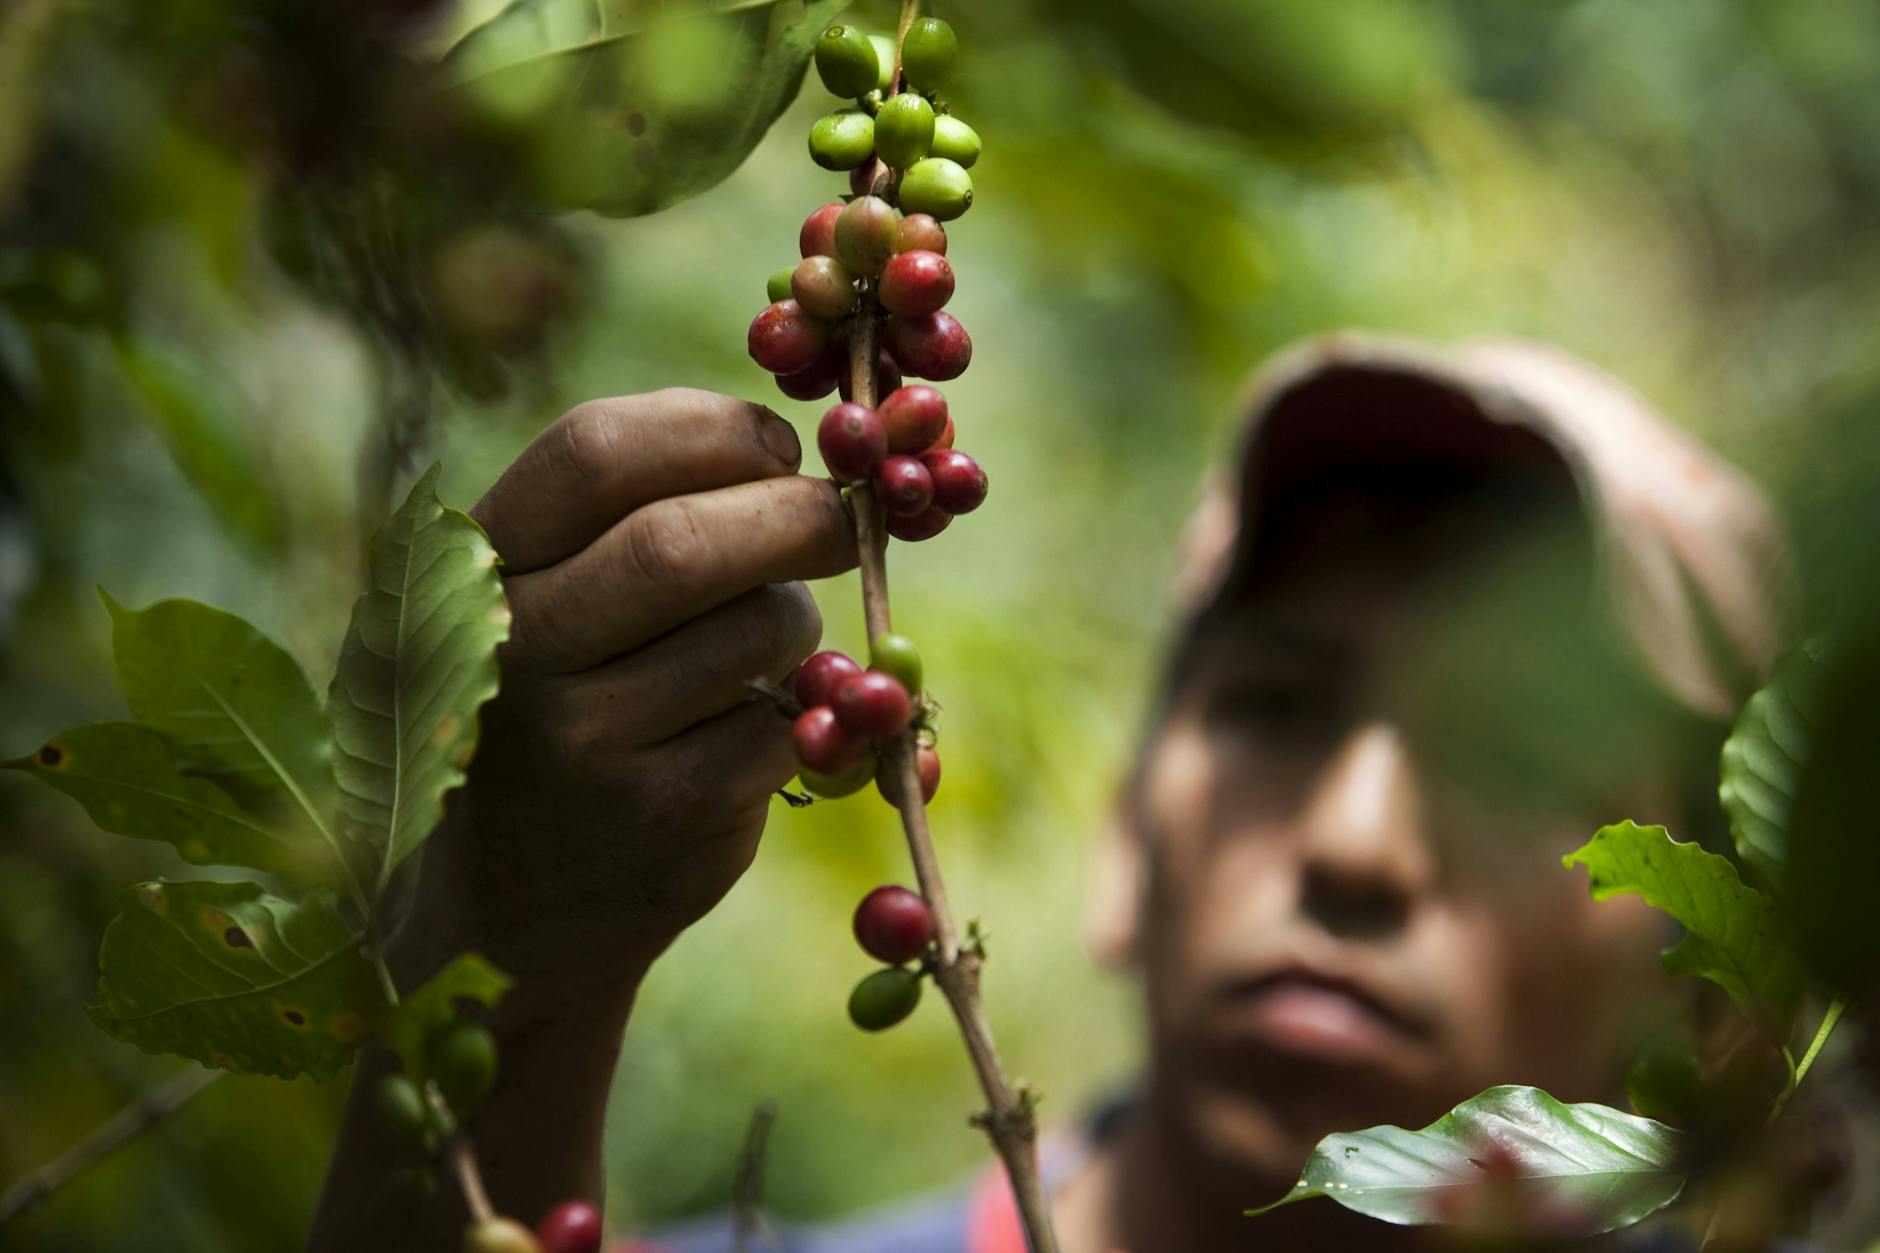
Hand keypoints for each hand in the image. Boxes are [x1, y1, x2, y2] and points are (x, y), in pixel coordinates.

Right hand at [396, 388, 854, 1002]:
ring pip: (756, 628)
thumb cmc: (574, 697)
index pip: (593, 448)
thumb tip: (789, 447)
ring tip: (767, 643)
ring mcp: (585, 738)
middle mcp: (519, 646)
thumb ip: (638, 509)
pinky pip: (785, 721)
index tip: (778, 444)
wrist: (526, 892)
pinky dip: (805, 710)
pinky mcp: (663, 811)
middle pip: (682, 541)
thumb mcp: (561, 593)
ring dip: (795, 618)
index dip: (713, 428)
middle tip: (842, 521)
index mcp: (487, 562)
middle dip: (795, 514)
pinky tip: (761, 724)